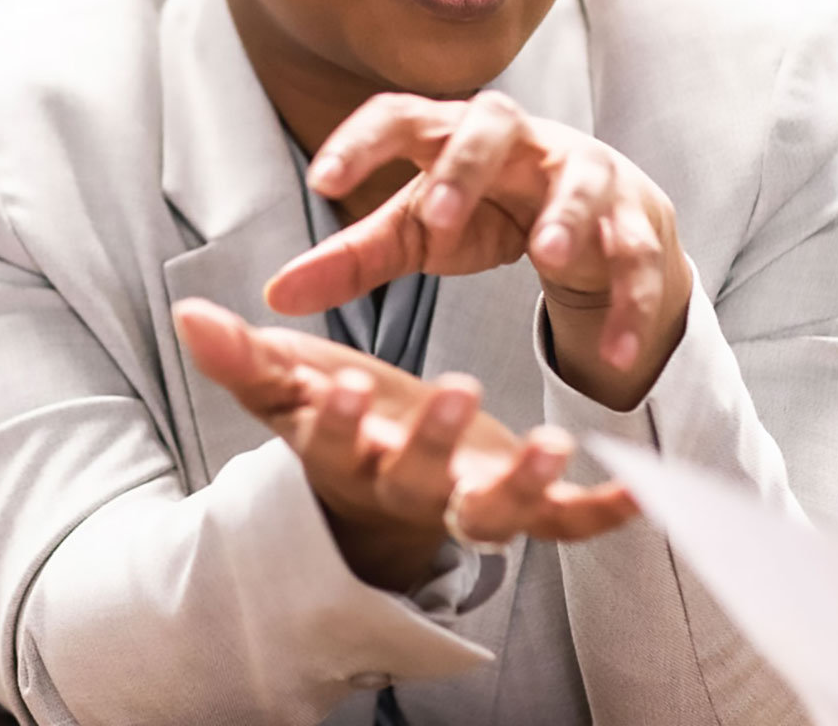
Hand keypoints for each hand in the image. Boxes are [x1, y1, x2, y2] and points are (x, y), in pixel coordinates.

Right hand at [172, 298, 637, 591]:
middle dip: (433, 441)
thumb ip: (250, 359)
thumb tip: (193, 313)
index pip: (333, 445)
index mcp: (353, 458)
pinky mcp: (525, 507)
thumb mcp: (299, 386)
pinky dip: (604, 513)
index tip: (338, 382)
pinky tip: (643, 489)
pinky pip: (566, 524)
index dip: (333, 420)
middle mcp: (412, 491)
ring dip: (525, 487)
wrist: (393, 488)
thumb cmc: (349, 423)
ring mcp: (470, 504)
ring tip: (557, 445)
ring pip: (495, 515)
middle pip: (418, 482)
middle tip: (457, 387)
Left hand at [263, 91, 693, 410]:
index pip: (404, 115)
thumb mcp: (422, 235)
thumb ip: (354, 260)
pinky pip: (637, 257)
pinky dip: (629, 304)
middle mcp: (524, 140)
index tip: (324, 181)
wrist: (597, 223)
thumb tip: (273, 296)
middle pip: (495, 122)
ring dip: (567, 215)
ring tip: (548, 257)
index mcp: (456, 134)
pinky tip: (615, 353)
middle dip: (466, 165)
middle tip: (434, 216)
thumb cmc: (493, 214)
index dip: (364, 140)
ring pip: (581, 180)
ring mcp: (587, 174)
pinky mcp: (637, 219)